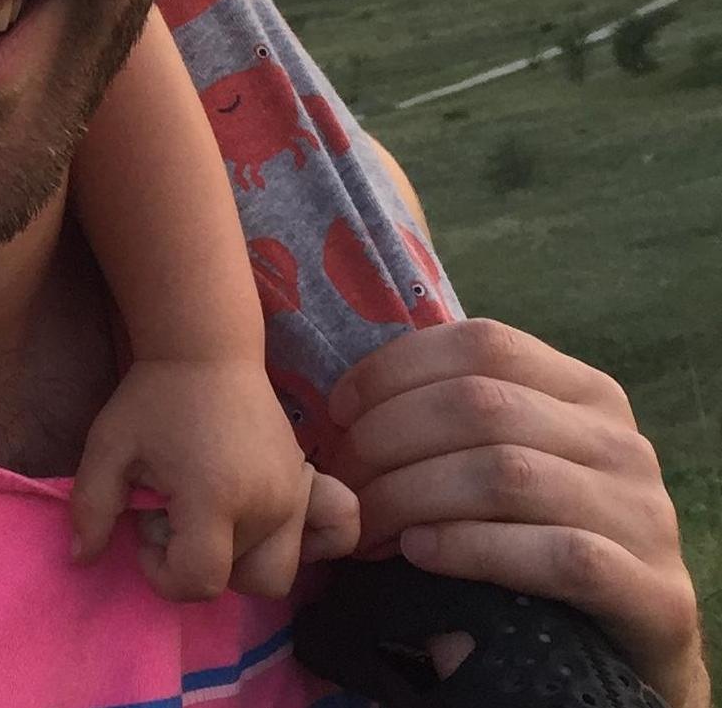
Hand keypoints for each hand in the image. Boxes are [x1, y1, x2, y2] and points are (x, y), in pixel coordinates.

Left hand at [70, 357, 358, 600]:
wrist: (207, 347)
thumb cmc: (153, 397)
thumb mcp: (107, 444)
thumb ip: (91, 505)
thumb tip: (81, 559)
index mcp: (215, 498)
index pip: (200, 581)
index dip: (163, 574)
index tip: (143, 529)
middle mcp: (266, 506)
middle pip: (235, 580)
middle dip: (195, 561)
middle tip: (171, 510)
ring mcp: (294, 498)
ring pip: (272, 573)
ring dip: (235, 559)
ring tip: (205, 510)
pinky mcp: (306, 487)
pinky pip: (319, 540)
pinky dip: (292, 545)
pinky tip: (254, 517)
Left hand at [326, 317, 705, 707]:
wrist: (631, 648)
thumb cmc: (541, 537)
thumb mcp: (506, 459)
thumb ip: (453, 420)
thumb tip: (345, 405)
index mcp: (585, 391)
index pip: (482, 344)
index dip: (397, 370)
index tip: (339, 411)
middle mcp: (621, 441)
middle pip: (482, 406)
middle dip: (389, 439)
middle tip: (341, 482)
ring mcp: (644, 514)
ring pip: (507, 475)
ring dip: (414, 496)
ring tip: (366, 525)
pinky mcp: (653, 591)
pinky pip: (555, 555)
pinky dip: (472, 548)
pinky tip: (420, 553)